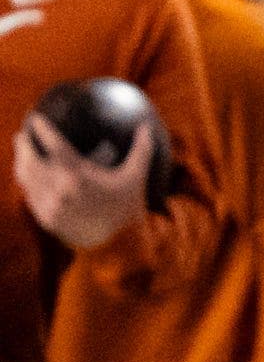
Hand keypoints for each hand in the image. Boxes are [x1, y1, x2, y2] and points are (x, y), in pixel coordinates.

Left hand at [16, 115, 154, 250]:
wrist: (119, 243)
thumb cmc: (128, 206)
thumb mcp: (136, 176)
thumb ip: (141, 149)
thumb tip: (146, 125)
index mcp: (77, 172)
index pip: (52, 143)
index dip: (41, 127)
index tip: (35, 117)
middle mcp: (59, 186)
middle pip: (28, 158)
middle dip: (23, 143)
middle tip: (22, 134)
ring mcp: (49, 203)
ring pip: (24, 176)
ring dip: (20, 162)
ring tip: (22, 153)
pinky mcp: (45, 217)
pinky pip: (29, 195)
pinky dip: (27, 183)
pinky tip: (29, 177)